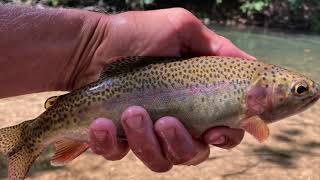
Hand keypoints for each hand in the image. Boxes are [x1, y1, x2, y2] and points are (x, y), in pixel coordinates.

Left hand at [87, 8, 251, 171]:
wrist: (90, 44)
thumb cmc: (136, 33)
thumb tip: (251, 66)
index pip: (221, 132)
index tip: (214, 131)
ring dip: (146, 141)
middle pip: (192, 154)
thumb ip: (217, 48)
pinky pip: (118, 155)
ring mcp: (143, 133)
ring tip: (131, 112)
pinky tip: (102, 123)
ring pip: (159, 160)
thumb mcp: (182, 29)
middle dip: (180, 143)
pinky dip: (110, 143)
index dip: (224, 138)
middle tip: (166, 121)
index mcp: (193, 102)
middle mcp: (173, 123)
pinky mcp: (115, 139)